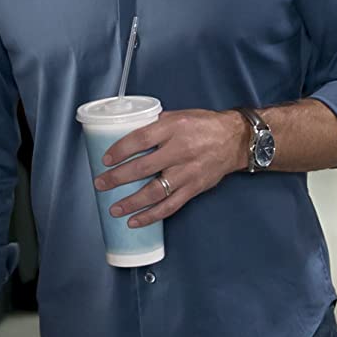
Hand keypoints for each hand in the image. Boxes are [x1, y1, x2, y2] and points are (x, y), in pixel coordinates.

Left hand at [93, 109, 245, 226]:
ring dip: (132, 202)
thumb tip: (127, 133)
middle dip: (118, 178)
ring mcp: (188, 172)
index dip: (120, 150)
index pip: (141, 139)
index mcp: (173, 128)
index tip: (105, 159)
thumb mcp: (178, 116)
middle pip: (143, 167)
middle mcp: (180, 151)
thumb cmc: (204, 125)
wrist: (235, 140)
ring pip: (155, 191)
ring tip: (114, 209)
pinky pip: (170, 206)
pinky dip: (152, 216)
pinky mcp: (194, 188)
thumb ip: (155, 125)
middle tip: (101, 184)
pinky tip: (136, 220)